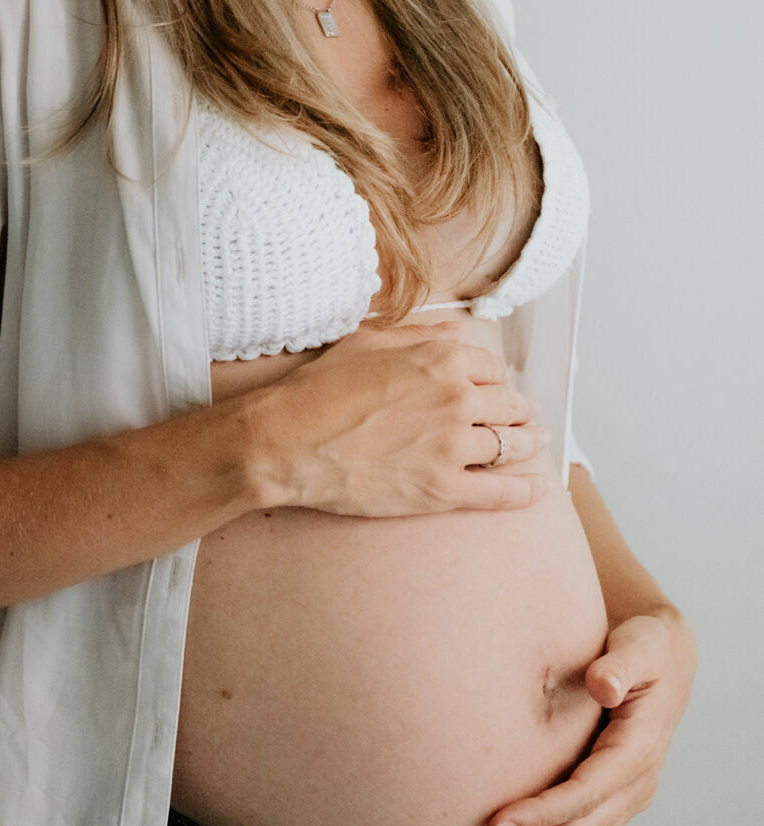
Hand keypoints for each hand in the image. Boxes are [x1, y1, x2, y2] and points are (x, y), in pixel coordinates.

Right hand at [266, 320, 553, 517]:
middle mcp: (455, 398)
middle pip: (509, 404)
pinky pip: (501, 492)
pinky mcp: (442, 490)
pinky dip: (526, 492)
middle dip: (520, 409)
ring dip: (528, 444)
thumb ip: (419, 334)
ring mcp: (452, 447)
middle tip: (525, 416)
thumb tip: (457, 333)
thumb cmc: (319, 390)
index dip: (494, 378)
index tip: (494, 387)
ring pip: (510, 445)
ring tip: (535, 444)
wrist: (288, 442)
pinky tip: (539, 489)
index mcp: (440, 359)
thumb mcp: (367, 341)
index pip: (490, 367)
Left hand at [468, 606, 696, 825]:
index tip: (497, 822)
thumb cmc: (645, 647)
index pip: (585, 793)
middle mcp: (635, 786)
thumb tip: (604, 684)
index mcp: (637, 751)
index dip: (542, 811)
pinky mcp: (612, 805)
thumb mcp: (640, 646)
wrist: (665, 661)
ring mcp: (625, 801)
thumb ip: (621, 665)